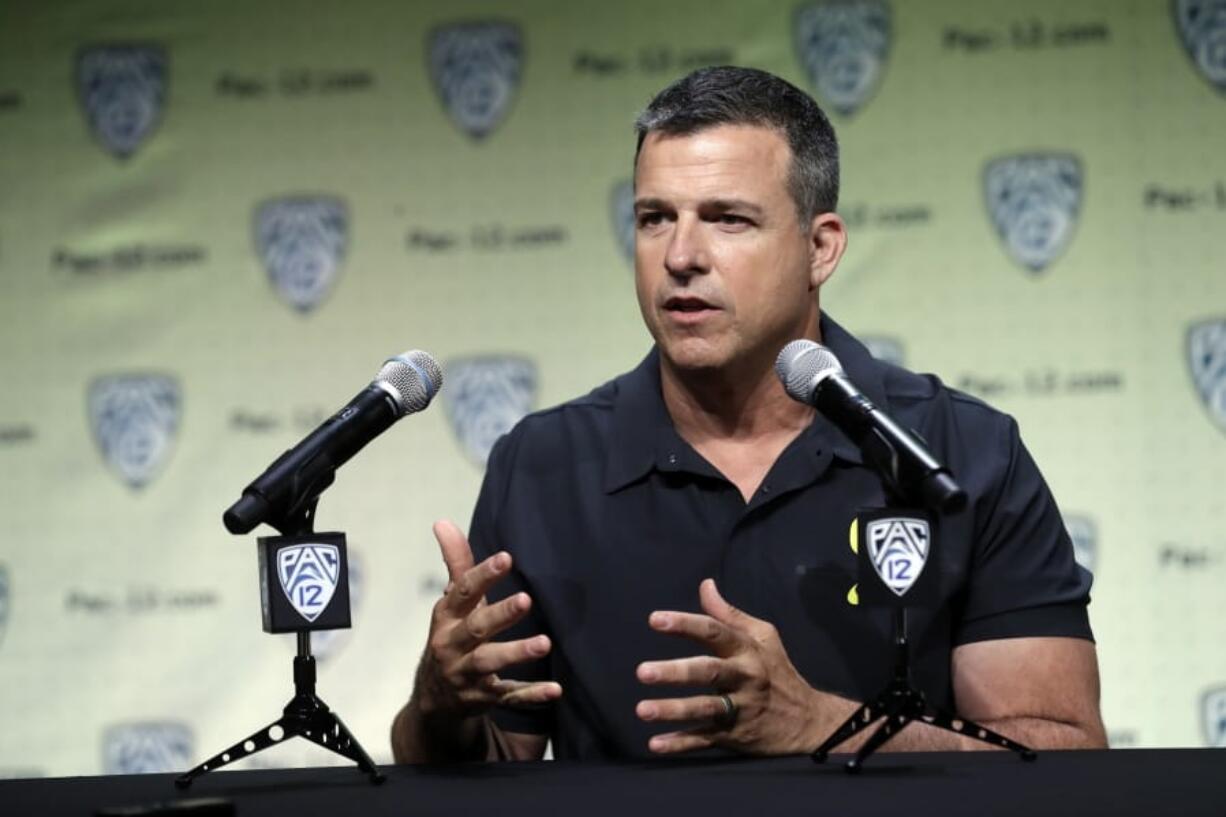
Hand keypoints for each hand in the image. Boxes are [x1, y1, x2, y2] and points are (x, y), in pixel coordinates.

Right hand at [413, 520, 561, 718]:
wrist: (433, 697)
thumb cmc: (452, 636)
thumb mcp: (452, 603)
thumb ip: (456, 563)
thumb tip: (443, 521)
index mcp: (447, 617)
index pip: (463, 592)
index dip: (482, 575)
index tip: (505, 558)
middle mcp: (452, 645)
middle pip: (476, 628)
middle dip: (500, 614)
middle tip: (526, 599)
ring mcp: (466, 674)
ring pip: (490, 663)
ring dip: (516, 653)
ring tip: (545, 642)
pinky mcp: (483, 698)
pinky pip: (508, 697)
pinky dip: (530, 695)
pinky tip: (555, 690)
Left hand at [635, 578, 845, 754]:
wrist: (808, 721)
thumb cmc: (777, 671)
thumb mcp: (763, 636)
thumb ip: (728, 614)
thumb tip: (705, 585)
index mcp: (747, 650)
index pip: (714, 632)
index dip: (685, 624)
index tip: (655, 619)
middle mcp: (743, 678)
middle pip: (708, 672)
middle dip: (675, 672)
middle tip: (643, 672)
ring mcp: (739, 709)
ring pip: (704, 709)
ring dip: (673, 710)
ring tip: (642, 709)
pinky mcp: (735, 736)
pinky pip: (705, 740)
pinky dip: (681, 743)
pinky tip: (656, 743)